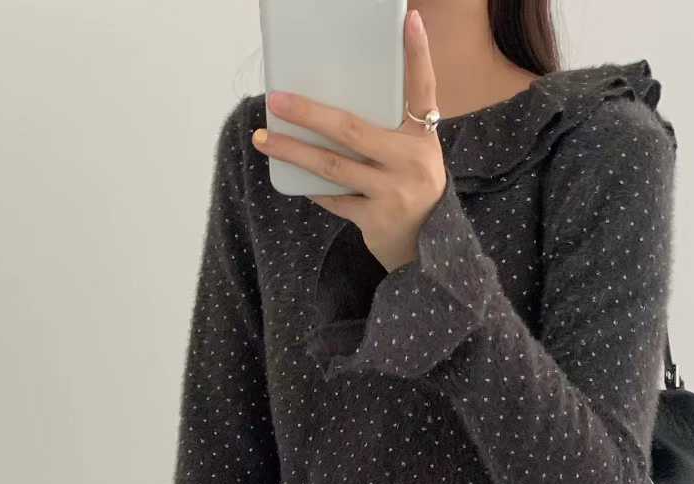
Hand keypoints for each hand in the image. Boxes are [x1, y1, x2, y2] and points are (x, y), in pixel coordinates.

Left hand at [251, 8, 445, 272]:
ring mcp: (393, 193)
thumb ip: (390, 130)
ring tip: (264, 139)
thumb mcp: (413, 155)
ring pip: (332, 166)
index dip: (418, 54)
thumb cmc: (412, 190)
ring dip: (293, 151)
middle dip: (309, 113)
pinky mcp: (375, 219)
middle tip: (277, 99)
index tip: (410, 20)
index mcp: (423, 137)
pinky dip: (312, 187)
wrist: (428, 249)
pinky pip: (333, 198)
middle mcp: (411, 161)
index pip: (422, 88)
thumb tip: (332, 105)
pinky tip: (292, 175)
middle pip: (352, 130)